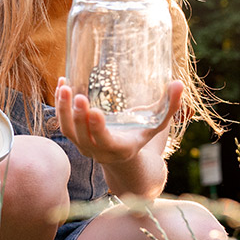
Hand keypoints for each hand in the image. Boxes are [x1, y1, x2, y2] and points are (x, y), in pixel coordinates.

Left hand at [54, 77, 184, 166]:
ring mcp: (83, 145)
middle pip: (82, 136)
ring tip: (64, 87)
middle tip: (77, 95)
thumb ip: (170, 106)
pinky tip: (62, 84)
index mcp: (119, 148)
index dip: (97, 128)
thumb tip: (179, 83)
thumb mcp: (157, 124)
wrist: (122, 156)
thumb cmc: (141, 135)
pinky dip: (60, 105)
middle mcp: (98, 150)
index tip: (95, 110)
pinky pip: (63, 123)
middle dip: (78, 116)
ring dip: (64, 110)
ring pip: (68, 131)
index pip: (104, 141)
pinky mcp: (74, 137)